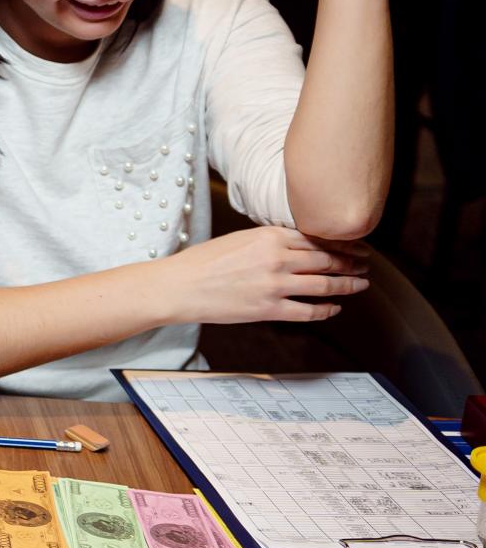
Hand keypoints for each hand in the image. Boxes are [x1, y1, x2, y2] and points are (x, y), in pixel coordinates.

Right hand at [160, 225, 369, 325]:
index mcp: (269, 236)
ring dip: (347, 285)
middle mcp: (277, 258)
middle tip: (365, 265)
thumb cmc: (203, 262)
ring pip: (325, 285)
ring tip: (360, 285)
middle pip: (327, 260)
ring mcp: (275, 285)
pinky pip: (308, 311)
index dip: (343, 244)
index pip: (318, 238)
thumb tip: (298, 245)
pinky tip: (335, 308)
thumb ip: (270, 240)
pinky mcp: (269, 309)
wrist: (180, 286)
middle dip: (352, 263)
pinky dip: (326, 310)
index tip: (356, 247)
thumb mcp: (239, 238)